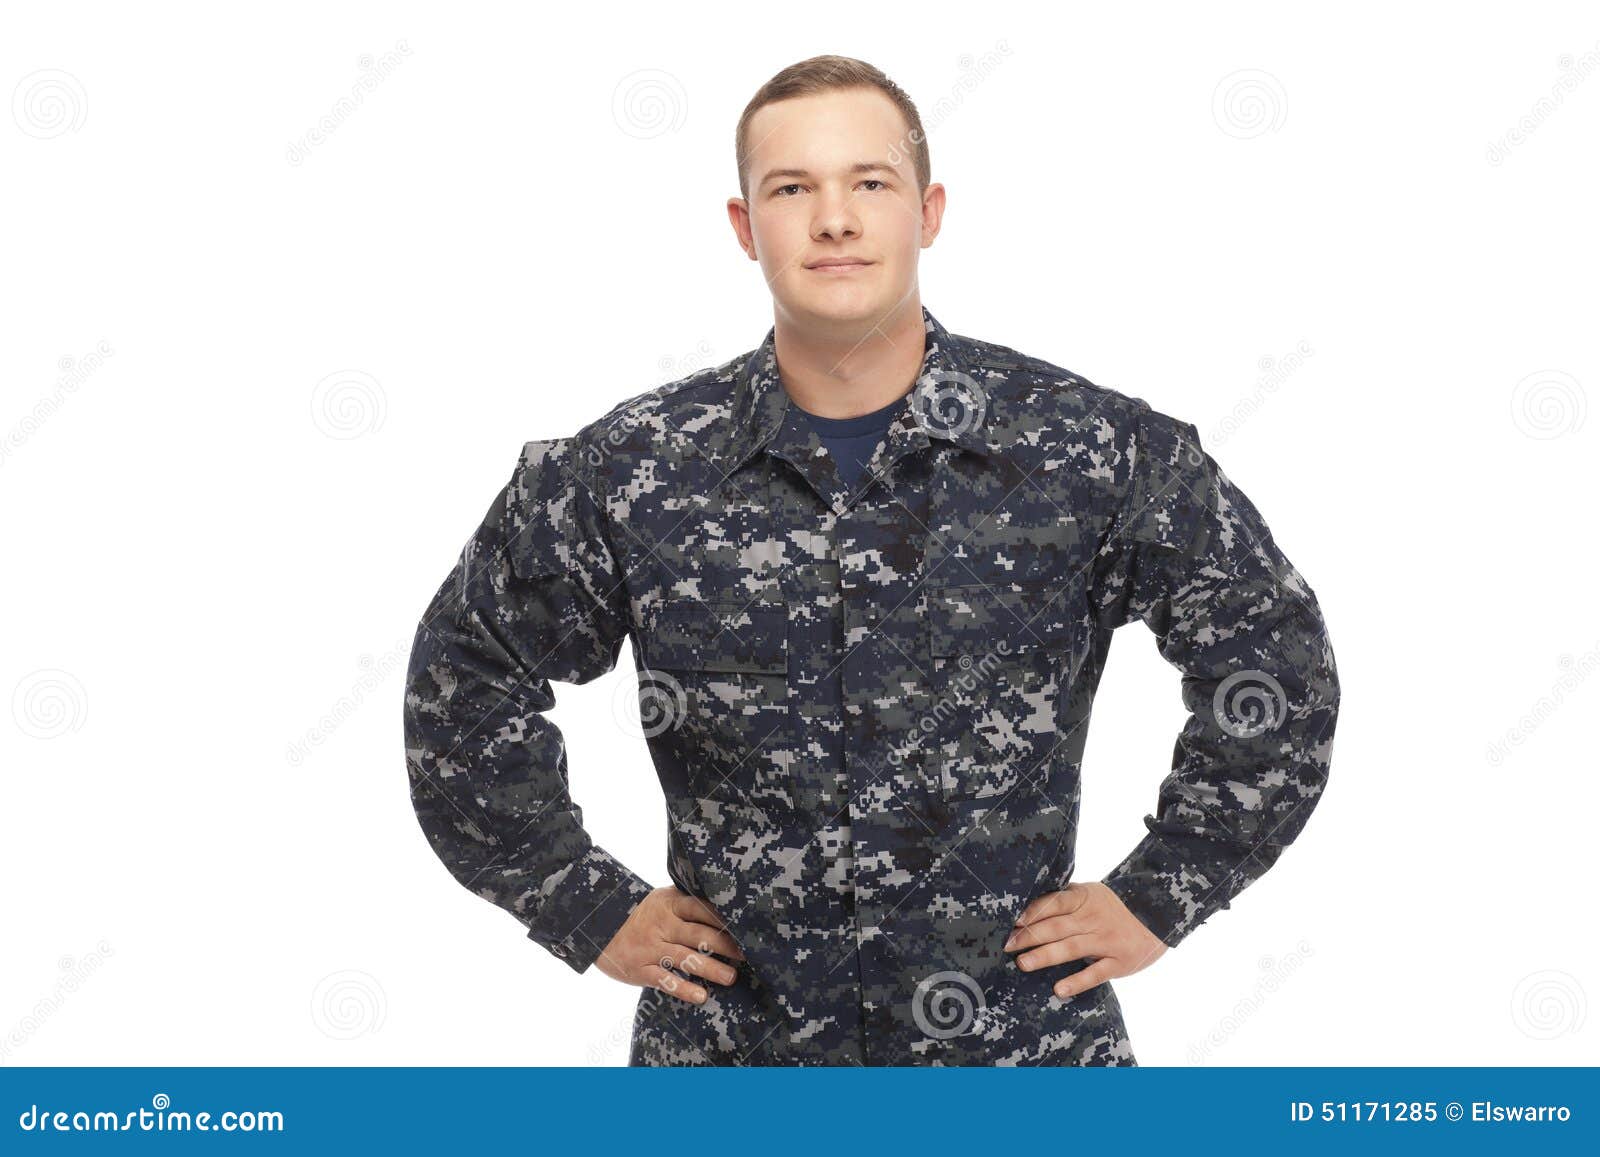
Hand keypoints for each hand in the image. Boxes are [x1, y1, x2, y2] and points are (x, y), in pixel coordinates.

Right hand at [593, 885, 744, 1004]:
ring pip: (685, 959)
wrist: (595, 925)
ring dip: (710, 969)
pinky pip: (665, 980)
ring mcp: (650, 948)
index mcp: (669, 904)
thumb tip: (724, 909)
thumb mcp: (660, 900)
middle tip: (746, 955)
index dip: (723, 918)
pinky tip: (701, 996)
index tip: (744, 928)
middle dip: (725, 946)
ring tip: (730, 978)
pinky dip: (683, 989)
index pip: (700, 908)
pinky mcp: (640, 969)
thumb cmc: (639, 913)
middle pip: (699, 934)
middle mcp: (662, 925)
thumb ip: (686, 903)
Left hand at [1002, 882, 1166, 999]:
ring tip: (1023, 964)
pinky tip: (1059, 990)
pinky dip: (1077, 982)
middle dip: (1030, 936)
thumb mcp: (1090, 894)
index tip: (1012, 921)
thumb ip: (1064, 900)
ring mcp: (1106, 941)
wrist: (1157, 915)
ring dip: (1045, 956)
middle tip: (1007, 946)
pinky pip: (1096, 974)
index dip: (1033, 911)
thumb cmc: (1112, 906)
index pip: (1055, 903)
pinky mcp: (1119, 962)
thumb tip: (1025, 911)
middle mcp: (1093, 919)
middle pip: (1057, 927)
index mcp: (1084, 899)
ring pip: (1071, 949)